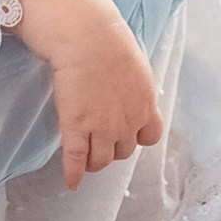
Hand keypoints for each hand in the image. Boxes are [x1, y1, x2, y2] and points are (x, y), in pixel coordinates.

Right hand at [16, 0, 165, 188]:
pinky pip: (75, 159)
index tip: (127, 134)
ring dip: (93, 161)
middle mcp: (127, 122)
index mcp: (145, 105)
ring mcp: (101, 128)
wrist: (88, 38)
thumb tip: (132, 94)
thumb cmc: (110, 43)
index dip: (137, 137)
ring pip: (101, 160)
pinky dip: (73, 174)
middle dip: (113, 148)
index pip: (150, 137)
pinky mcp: (76, 127)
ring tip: (85, 157)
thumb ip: (137, 89)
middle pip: (123, 151)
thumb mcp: (137, 68)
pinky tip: (71, 182)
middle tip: (100, 140)